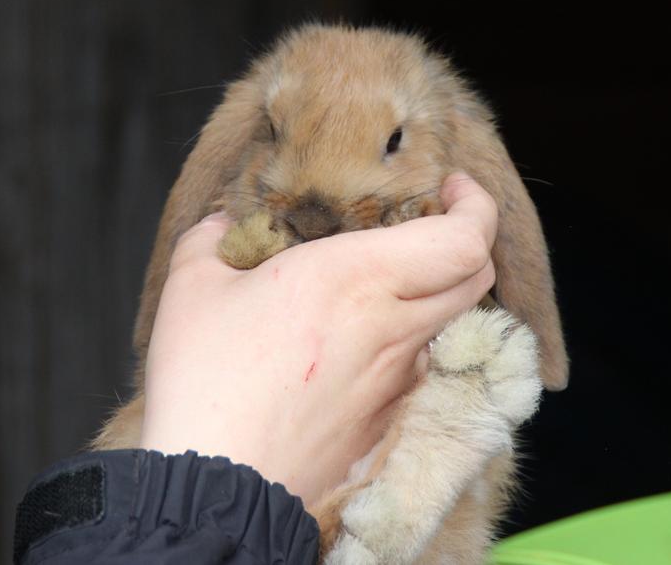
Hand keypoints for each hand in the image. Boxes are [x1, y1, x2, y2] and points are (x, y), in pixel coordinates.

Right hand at [138, 173, 497, 505]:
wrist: (217, 483)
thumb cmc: (208, 381)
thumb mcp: (193, 289)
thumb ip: (210, 242)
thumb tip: (218, 227)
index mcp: (356, 278)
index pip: (465, 239)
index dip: (477, 206)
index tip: (453, 187)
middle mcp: (392, 326)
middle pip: (477, 276)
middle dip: (467, 240)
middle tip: (429, 223)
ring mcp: (395, 379)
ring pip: (450, 321)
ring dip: (436, 291)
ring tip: (384, 282)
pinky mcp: (385, 418)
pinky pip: (417, 367)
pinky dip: (406, 340)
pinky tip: (357, 341)